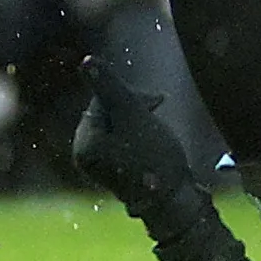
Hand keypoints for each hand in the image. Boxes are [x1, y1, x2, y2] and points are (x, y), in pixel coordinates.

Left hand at [72, 60, 205, 222]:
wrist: (175, 200)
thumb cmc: (155, 156)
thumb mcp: (131, 114)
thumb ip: (108, 86)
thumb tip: (85, 60)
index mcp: (85, 143)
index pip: (100, 99)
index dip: (128, 96)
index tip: (154, 103)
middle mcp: (86, 154)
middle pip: (107, 111)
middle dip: (134, 106)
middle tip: (158, 108)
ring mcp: (100, 163)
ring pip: (117, 123)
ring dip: (139, 117)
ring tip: (158, 127)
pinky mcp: (116, 167)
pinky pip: (123, 138)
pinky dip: (139, 132)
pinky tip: (155, 136)